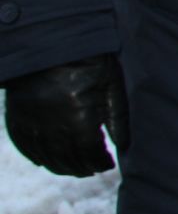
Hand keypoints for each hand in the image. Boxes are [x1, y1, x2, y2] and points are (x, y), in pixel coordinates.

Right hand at [4, 54, 127, 177]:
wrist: (49, 44)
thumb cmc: (88, 61)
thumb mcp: (111, 83)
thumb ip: (118, 116)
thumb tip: (124, 145)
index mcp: (79, 113)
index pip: (90, 151)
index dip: (100, 161)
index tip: (108, 164)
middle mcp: (53, 122)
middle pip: (69, 158)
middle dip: (84, 167)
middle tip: (94, 169)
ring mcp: (32, 122)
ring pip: (47, 156)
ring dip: (63, 167)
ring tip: (77, 169)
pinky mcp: (18, 119)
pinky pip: (27, 147)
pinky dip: (39, 158)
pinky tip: (49, 162)